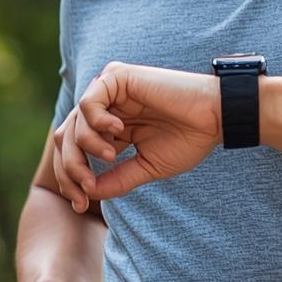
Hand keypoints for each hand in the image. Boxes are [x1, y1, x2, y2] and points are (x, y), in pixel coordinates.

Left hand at [53, 61, 220, 206]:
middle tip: (87, 188)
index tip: (81, 205)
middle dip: (70, 168)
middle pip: (66, 138)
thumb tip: (87, 193)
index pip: (74, 151)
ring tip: (112, 156)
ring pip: (73, 123)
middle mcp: (106, 107)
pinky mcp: (118, 76)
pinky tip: (118, 132)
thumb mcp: (145, 167)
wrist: (214, 119)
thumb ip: (116, 179)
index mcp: (110, 126)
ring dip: (87, 147)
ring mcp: (110, 90)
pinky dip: (96, 123)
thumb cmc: (187, 140)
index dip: (71, 179)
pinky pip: (88, 102)